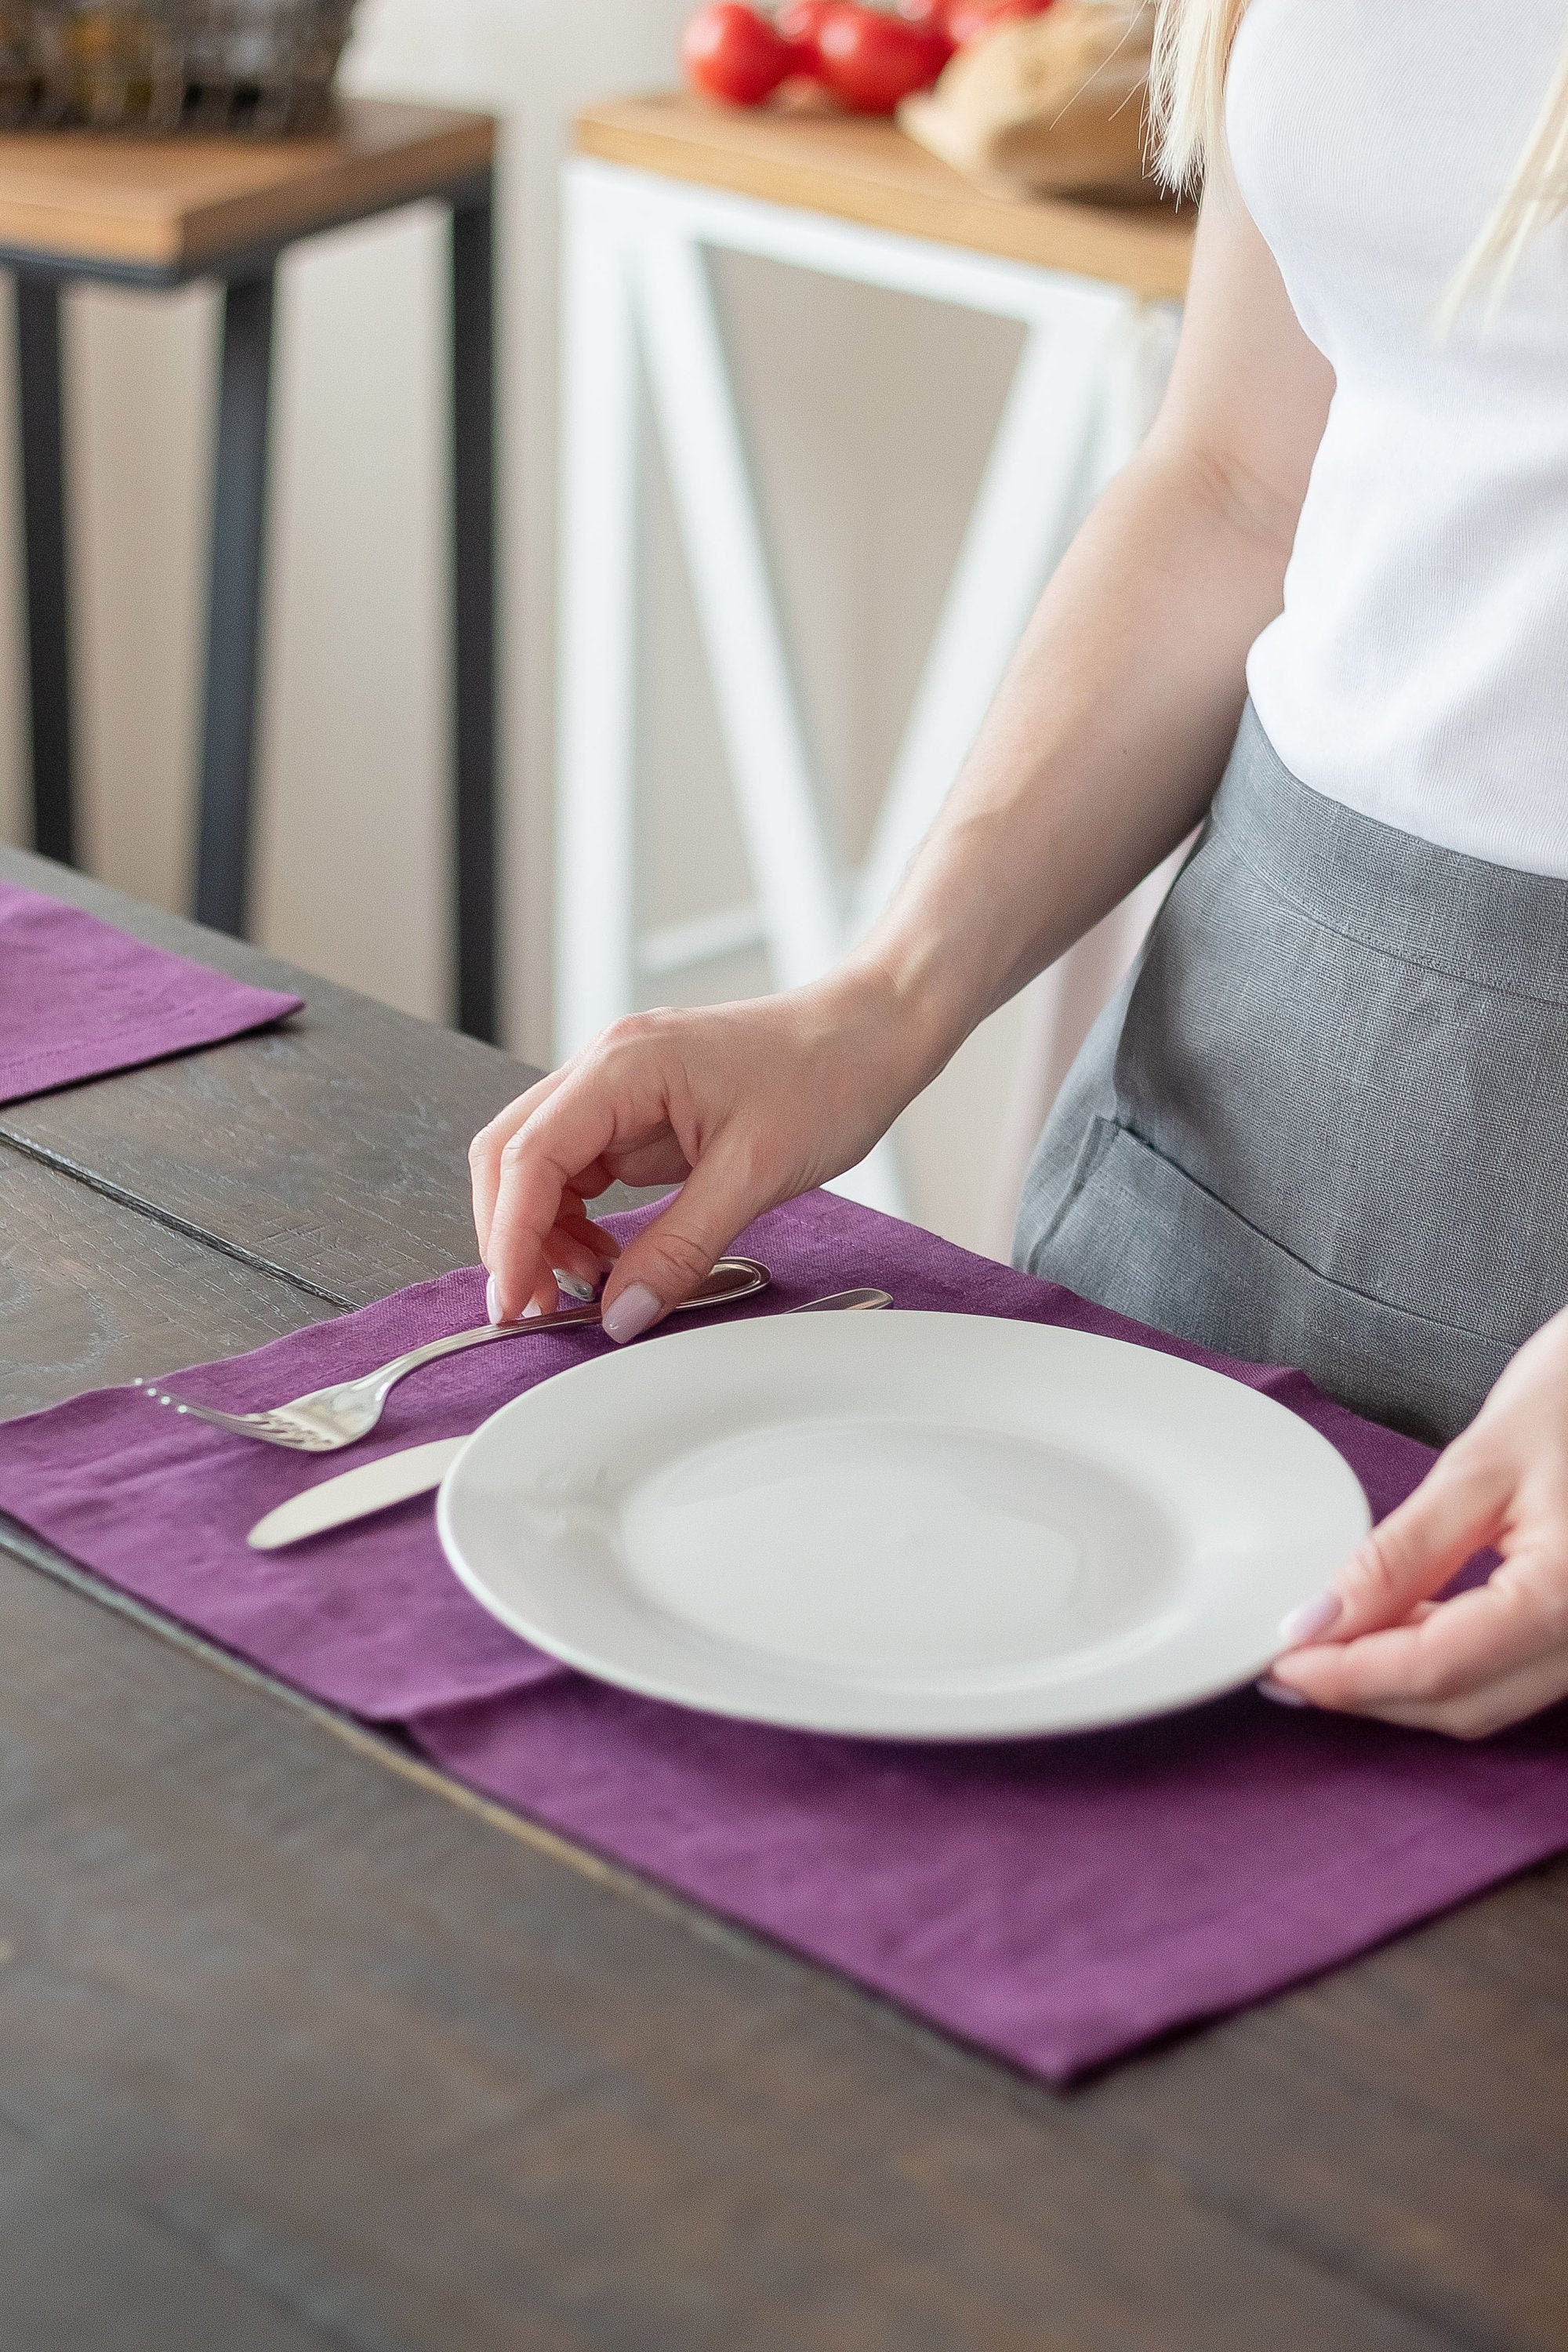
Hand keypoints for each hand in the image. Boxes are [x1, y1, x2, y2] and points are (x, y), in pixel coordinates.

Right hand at [469, 969, 922, 1338]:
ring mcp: (621, 1089)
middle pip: (513, 1156)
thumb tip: (620, 1312)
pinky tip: (609, 1258)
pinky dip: (579, 1219)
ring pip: (541, 1166)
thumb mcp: (754, 1174)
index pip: (528, 1156)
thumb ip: (679, 1248)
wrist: (873, 1035)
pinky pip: (583, 1170)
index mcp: (623, 1066)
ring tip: (587, 1288)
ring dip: (544, 1231)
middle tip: (538, 1308)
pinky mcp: (641, 1112)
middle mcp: (607, 1068)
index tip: (513, 1302)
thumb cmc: (827, 1076)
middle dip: (513, 1236)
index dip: (510, 1237)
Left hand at [1264, 1307, 1567, 1736]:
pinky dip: (1448, 1663)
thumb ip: (1399, 1554)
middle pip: (1465, 1703)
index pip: (1439, 1668)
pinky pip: (1517, 1673)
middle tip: (1285, 1663)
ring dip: (1403, 1684)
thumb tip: (1316, 1621)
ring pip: (1490, 1699)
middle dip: (1368, 1693)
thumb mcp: (1480, 1464)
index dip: (1348, 1677)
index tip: (1276, 1662)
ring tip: (1327, 1645)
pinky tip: (1394, 1627)